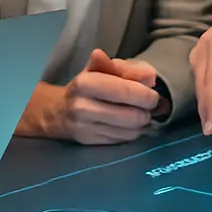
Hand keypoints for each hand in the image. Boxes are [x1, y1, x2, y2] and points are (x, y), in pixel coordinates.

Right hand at [25, 50, 162, 144]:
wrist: (58, 111)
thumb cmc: (87, 85)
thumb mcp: (102, 68)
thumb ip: (127, 68)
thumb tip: (150, 76)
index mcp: (86, 83)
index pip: (126, 91)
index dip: (146, 94)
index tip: (153, 93)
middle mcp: (83, 107)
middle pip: (133, 116)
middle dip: (148, 110)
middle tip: (150, 105)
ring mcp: (86, 128)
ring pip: (131, 131)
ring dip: (143, 123)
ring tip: (141, 113)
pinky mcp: (91, 143)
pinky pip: (124, 140)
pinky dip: (134, 132)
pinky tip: (131, 124)